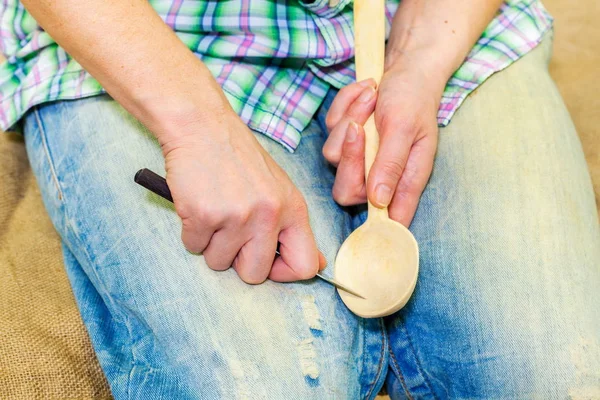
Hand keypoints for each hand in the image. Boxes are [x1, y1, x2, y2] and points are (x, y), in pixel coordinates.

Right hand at [160, 109, 324, 283]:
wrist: (202, 126)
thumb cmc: (238, 158)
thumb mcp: (279, 188)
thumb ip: (293, 227)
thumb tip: (317, 266)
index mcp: (293, 208)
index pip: (305, 266)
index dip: (283, 273)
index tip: (268, 262)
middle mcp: (269, 215)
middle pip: (255, 274)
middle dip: (238, 262)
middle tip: (231, 233)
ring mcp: (236, 217)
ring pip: (218, 263)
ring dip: (212, 244)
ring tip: (214, 212)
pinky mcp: (204, 215)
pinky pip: (193, 246)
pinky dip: (191, 232)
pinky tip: (197, 205)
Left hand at [323, 65, 440, 226]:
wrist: (405, 70)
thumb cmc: (413, 99)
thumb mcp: (404, 129)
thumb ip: (391, 164)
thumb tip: (379, 200)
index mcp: (404, 182)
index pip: (387, 221)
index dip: (375, 226)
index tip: (365, 205)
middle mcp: (378, 177)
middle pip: (346, 191)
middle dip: (349, 155)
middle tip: (359, 125)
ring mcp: (358, 160)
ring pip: (333, 155)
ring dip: (350, 119)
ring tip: (372, 97)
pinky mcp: (343, 140)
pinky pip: (330, 129)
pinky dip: (345, 106)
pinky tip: (366, 92)